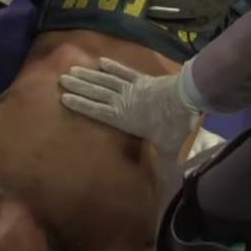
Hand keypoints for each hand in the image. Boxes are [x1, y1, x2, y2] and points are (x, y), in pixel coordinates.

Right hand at [59, 57, 201, 159]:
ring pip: (105, 80)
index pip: (96, 111)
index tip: (63, 98)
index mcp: (123, 118)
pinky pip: (124, 71)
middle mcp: (123, 101)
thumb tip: (170, 188)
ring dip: (89, 75)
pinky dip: (113, 67)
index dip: (80, 104)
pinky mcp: (142, 78)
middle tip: (62, 79)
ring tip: (73, 69)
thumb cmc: (175, 124)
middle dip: (78, 86)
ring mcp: (132, 87)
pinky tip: (101, 61)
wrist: (188, 97)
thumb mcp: (169, 147)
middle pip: (96, 92)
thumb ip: (166, 164)